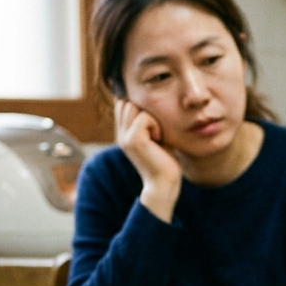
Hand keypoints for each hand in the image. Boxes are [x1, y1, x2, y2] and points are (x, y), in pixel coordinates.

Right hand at [115, 99, 180, 221]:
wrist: (164, 184)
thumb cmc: (165, 161)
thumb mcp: (157, 136)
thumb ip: (150, 121)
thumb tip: (153, 102)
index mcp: (124, 133)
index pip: (123, 103)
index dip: (139, 105)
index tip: (154, 123)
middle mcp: (120, 134)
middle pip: (126, 101)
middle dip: (144, 109)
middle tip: (156, 129)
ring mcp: (124, 137)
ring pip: (133, 105)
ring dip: (150, 116)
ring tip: (157, 134)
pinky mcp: (132, 139)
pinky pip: (144, 116)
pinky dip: (155, 124)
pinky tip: (158, 139)